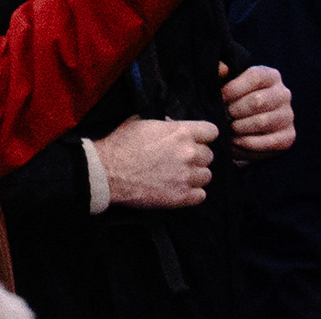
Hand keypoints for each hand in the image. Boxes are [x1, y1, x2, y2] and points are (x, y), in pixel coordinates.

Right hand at [94, 118, 216, 209]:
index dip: (203, 136)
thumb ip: (165, 125)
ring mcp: (187, 176)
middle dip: (196, 157)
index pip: (211, 132)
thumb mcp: (143, 123)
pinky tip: (179, 189)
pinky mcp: (182, 197)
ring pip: (206, 176)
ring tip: (179, 176)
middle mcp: (189, 153)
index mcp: (181, 132)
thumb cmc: (122, 145)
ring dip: (195, 175)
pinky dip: (192, 193)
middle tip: (181, 160)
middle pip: (209, 155)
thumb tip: (171, 124)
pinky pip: (201, 195)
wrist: (109, 171)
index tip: (196, 140)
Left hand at [217, 65, 294, 154]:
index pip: (255, 77)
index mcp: (271, 76)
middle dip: (235, 110)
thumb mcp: (229, 83)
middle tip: (223, 116)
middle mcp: (283, 94)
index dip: (234, 87)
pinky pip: (267, 142)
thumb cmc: (236, 100)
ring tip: (228, 128)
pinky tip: (235, 141)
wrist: (249, 126)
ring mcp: (287, 116)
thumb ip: (222, 72)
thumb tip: (222, 70)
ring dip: (239, 127)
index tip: (221, 97)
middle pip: (257, 101)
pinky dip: (247, 143)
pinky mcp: (288, 136)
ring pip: (262, 122)